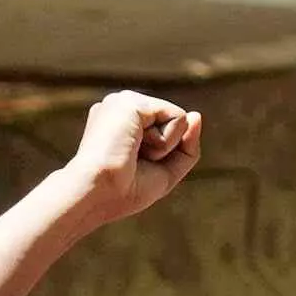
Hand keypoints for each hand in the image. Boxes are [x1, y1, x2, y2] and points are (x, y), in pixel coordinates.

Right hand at [56, 90, 201, 225]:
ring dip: (164, 147)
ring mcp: (124, 101)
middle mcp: (121, 107)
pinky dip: (165, 142)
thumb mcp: (166, 172)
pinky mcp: (132, 101)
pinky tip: (136, 146)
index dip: (162, 157)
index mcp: (122, 122)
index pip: (167, 132)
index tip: (131, 169)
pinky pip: (178, 118)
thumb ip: (187, 146)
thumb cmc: (124, 191)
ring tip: (132, 153)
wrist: (98, 194)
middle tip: (132, 162)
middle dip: (165, 151)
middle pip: (175, 125)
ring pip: (179, 119)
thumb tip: (196, 114)